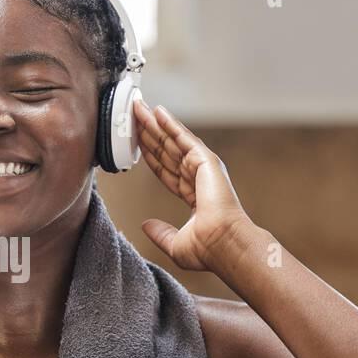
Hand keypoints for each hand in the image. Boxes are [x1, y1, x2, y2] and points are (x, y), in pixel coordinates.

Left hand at [133, 99, 252, 271]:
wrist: (222, 244)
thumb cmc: (207, 250)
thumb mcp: (175, 244)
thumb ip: (160, 233)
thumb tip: (145, 225)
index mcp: (194, 197)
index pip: (166, 172)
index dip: (151, 157)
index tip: (137, 144)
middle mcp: (198, 179)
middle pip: (167, 152)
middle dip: (149, 134)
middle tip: (134, 117)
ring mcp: (203, 168)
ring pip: (172, 142)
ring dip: (155, 125)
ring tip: (139, 108)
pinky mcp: (206, 160)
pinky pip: (183, 138)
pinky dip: (171, 124)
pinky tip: (158, 112)